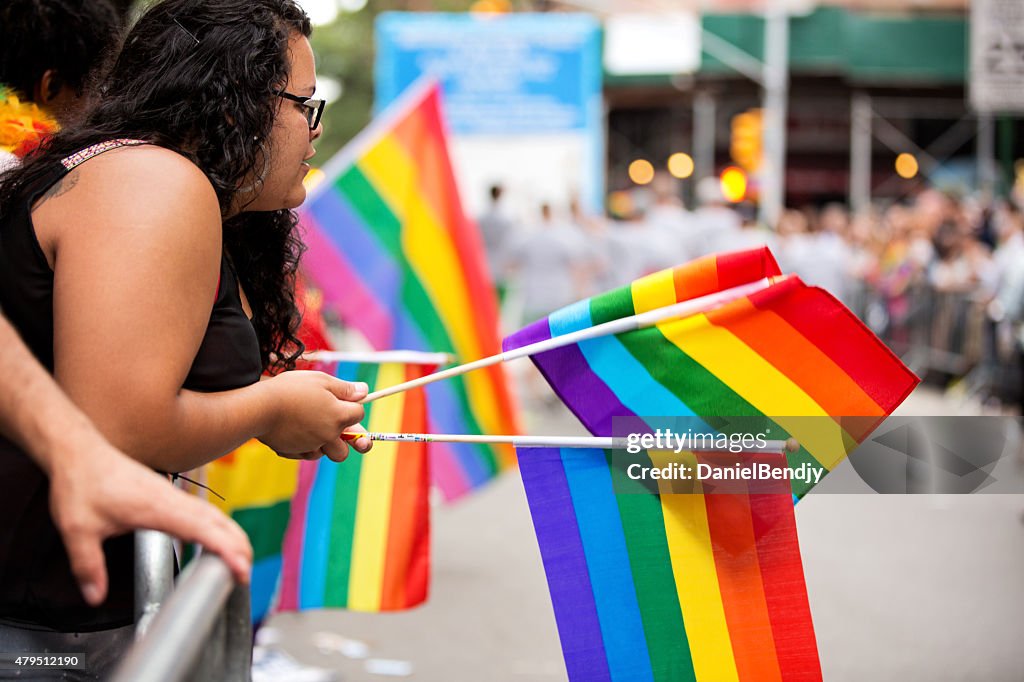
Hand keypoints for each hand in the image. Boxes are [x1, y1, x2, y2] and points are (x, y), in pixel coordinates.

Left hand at [48, 435, 252, 605]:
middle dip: (238, 545)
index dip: (225, 550)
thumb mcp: (77, 530)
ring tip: (240, 557)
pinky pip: (200, 510)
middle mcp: (170, 499)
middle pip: (217, 521)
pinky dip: (216, 525)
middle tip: (246, 573)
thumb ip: (88, 566)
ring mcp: (170, 494)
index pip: (202, 530)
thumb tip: (95, 596)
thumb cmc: (81, 484)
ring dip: (230, 534)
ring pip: (212, 514)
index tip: (239, 570)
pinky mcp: (166, 493)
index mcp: (156, 507)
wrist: (79, 451)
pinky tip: (214, 535)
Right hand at [257, 370, 368, 460]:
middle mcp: (328, 435)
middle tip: (336, 425)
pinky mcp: (294, 452)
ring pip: (328, 453)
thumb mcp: (320, 380)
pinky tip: (294, 430)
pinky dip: (305, 446)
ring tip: (311, 425)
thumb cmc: (290, 389)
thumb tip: (364, 391)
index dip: (353, 406)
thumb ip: (345, 388)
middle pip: (350, 445)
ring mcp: (311, 446)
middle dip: (348, 439)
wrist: (258, 407)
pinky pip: (306, 454)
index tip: (343, 400)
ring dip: (326, 444)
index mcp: (338, 416)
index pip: (359, 414)